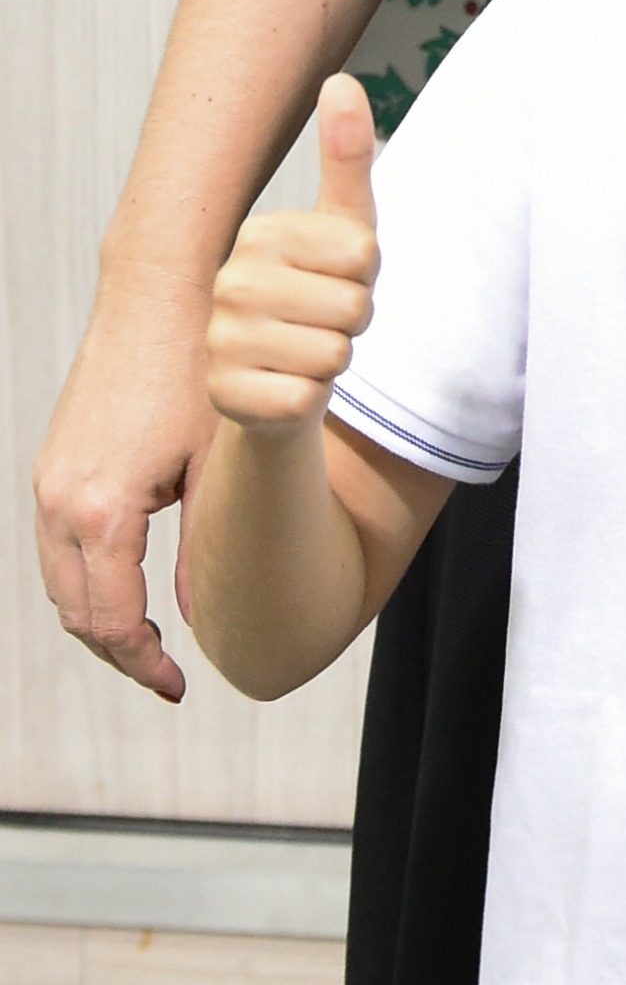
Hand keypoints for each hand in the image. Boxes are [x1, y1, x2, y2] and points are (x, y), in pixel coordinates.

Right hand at [35, 282, 221, 702]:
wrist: (158, 298)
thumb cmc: (200, 371)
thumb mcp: (217, 467)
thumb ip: (204, 551)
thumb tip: (206, 619)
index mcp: (102, 512)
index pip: (114, 623)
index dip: (146, 664)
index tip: (181, 686)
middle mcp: (60, 503)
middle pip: (76, 614)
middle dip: (119, 653)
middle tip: (166, 674)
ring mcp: (48, 484)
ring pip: (60, 584)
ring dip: (98, 620)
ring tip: (150, 641)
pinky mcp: (51, 466)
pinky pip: (57, 548)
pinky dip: (85, 580)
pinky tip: (128, 586)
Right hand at [205, 80, 379, 435]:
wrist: (276, 380)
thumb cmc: (318, 295)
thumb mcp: (345, 226)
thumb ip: (347, 155)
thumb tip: (342, 78)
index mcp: (260, 234)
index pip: (364, 255)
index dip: (367, 277)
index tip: (337, 281)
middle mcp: (231, 282)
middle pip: (353, 306)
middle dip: (354, 321)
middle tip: (323, 322)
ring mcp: (221, 341)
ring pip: (335, 354)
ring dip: (335, 361)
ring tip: (305, 351)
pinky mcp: (226, 396)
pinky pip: (309, 398)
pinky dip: (311, 398)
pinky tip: (285, 387)